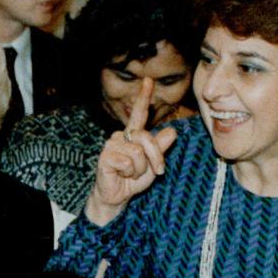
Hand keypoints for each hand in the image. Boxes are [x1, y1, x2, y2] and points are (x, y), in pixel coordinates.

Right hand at [85, 96, 177, 225]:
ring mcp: (111, 145)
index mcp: (133, 135)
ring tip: (131, 174)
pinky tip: (121, 175)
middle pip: (146, 138)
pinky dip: (129, 173)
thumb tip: (172, 132)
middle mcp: (121, 136)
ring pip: (138, 152)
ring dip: (140, 169)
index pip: (139, 114)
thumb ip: (160, 149)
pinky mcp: (105, 157)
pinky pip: (127, 162)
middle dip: (155, 157)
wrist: (117, 197)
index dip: (143, 97)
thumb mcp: (153, 165)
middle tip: (156, 171)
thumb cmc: (133, 180)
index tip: (148, 80)